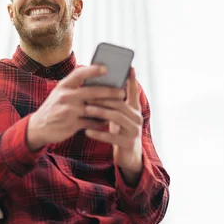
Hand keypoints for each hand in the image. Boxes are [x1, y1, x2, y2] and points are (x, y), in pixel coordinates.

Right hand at [27, 65, 125, 150]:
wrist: (38, 127)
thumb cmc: (54, 108)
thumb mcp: (60, 93)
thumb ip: (74, 87)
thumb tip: (97, 82)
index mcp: (63, 86)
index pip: (79, 73)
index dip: (93, 70)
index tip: (106, 68)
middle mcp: (65, 96)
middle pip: (92, 92)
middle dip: (110, 92)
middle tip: (122, 92)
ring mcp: (69, 110)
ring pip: (94, 108)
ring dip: (108, 108)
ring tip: (119, 107)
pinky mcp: (71, 124)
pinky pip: (91, 122)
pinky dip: (100, 122)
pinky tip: (107, 121)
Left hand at [84, 67, 142, 184]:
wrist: (128, 156)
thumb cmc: (120, 132)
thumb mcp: (119, 116)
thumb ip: (114, 103)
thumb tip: (101, 86)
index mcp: (134, 109)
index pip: (133, 91)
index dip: (132, 79)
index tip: (129, 67)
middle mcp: (137, 118)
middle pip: (120, 103)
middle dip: (104, 97)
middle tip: (88, 93)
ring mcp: (134, 131)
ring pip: (117, 117)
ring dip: (101, 112)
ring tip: (87, 108)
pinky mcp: (128, 143)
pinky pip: (112, 136)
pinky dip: (99, 133)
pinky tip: (87, 131)